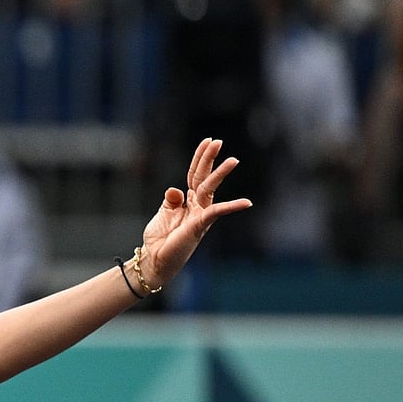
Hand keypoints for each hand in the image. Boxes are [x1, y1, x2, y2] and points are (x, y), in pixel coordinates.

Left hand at [138, 138, 252, 286]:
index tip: (208, 141)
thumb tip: (175, 189)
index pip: (195, 175)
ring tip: (233, 160)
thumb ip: (172, 199)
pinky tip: (246, 202)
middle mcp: (197, 206)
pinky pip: (216, 213)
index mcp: (188, 201)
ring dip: (220, 174)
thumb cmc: (160, 238)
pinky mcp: (199, 226)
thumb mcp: (164, 212)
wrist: (155, 260)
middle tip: (218, 141)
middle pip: (204, 177)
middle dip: (210, 159)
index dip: (200, 158)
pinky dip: (231, 207)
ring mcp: (200, 215)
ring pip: (210, 190)